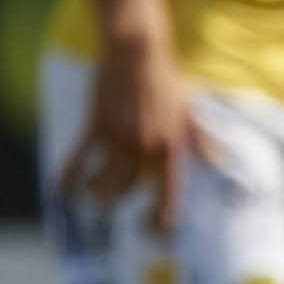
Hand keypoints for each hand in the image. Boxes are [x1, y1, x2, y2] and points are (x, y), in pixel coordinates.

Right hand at [69, 26, 204, 228]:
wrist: (137, 51)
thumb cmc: (166, 78)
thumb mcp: (190, 109)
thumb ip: (202, 140)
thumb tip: (221, 162)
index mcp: (172, 144)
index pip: (169, 190)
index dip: (163, 215)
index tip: (156, 232)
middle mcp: (146, 145)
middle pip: (129, 188)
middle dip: (118, 202)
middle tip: (111, 207)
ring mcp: (119, 135)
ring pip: (105, 178)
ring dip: (96, 191)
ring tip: (92, 195)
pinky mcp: (97, 124)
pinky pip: (81, 157)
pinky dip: (70, 173)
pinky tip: (62, 187)